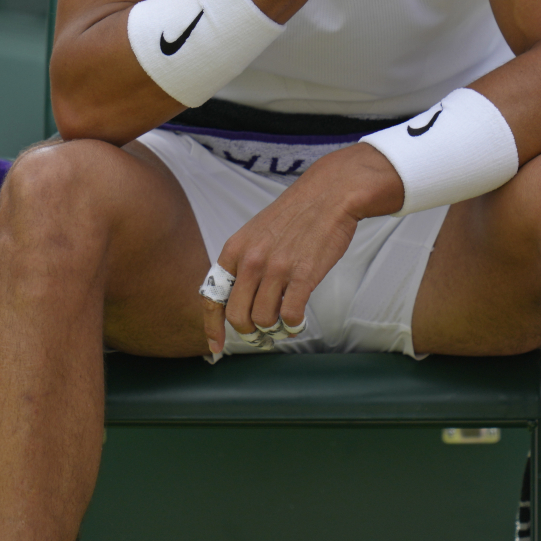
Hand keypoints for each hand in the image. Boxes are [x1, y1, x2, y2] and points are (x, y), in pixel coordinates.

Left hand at [201, 144, 401, 356]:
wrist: (328, 194)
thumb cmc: (295, 215)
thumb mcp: (255, 233)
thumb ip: (244, 262)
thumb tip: (239, 296)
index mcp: (234, 250)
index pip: (213, 298)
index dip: (212, 327)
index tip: (217, 346)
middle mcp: (251, 261)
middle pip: (237, 316)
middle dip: (248, 331)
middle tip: (261, 332)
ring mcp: (277, 268)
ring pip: (263, 319)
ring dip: (273, 328)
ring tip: (284, 321)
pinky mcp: (304, 275)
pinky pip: (291, 315)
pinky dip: (293, 325)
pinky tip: (298, 321)